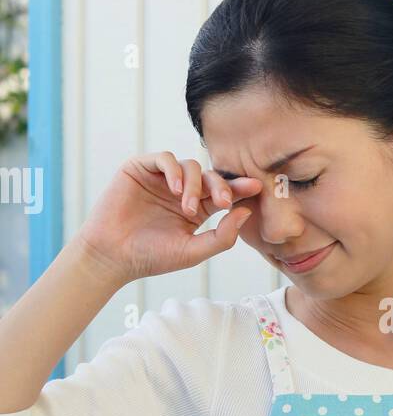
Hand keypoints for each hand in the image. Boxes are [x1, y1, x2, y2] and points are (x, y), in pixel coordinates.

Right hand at [75, 151, 263, 283]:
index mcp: (197, 209)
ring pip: (190, 166)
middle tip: (223, 202)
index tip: (257, 188)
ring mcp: (161, 179)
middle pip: (210, 176)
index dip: (240, 188)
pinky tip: (175, 189)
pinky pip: (165, 158)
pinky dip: (174, 170)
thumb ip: (222, 235)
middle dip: (221, 186)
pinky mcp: (141, 168)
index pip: (222, 193)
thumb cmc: (152, 257)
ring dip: (194, 184)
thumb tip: (246, 212)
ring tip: (187, 208)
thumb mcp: (194, 251)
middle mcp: (181, 191)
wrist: (113, 256)